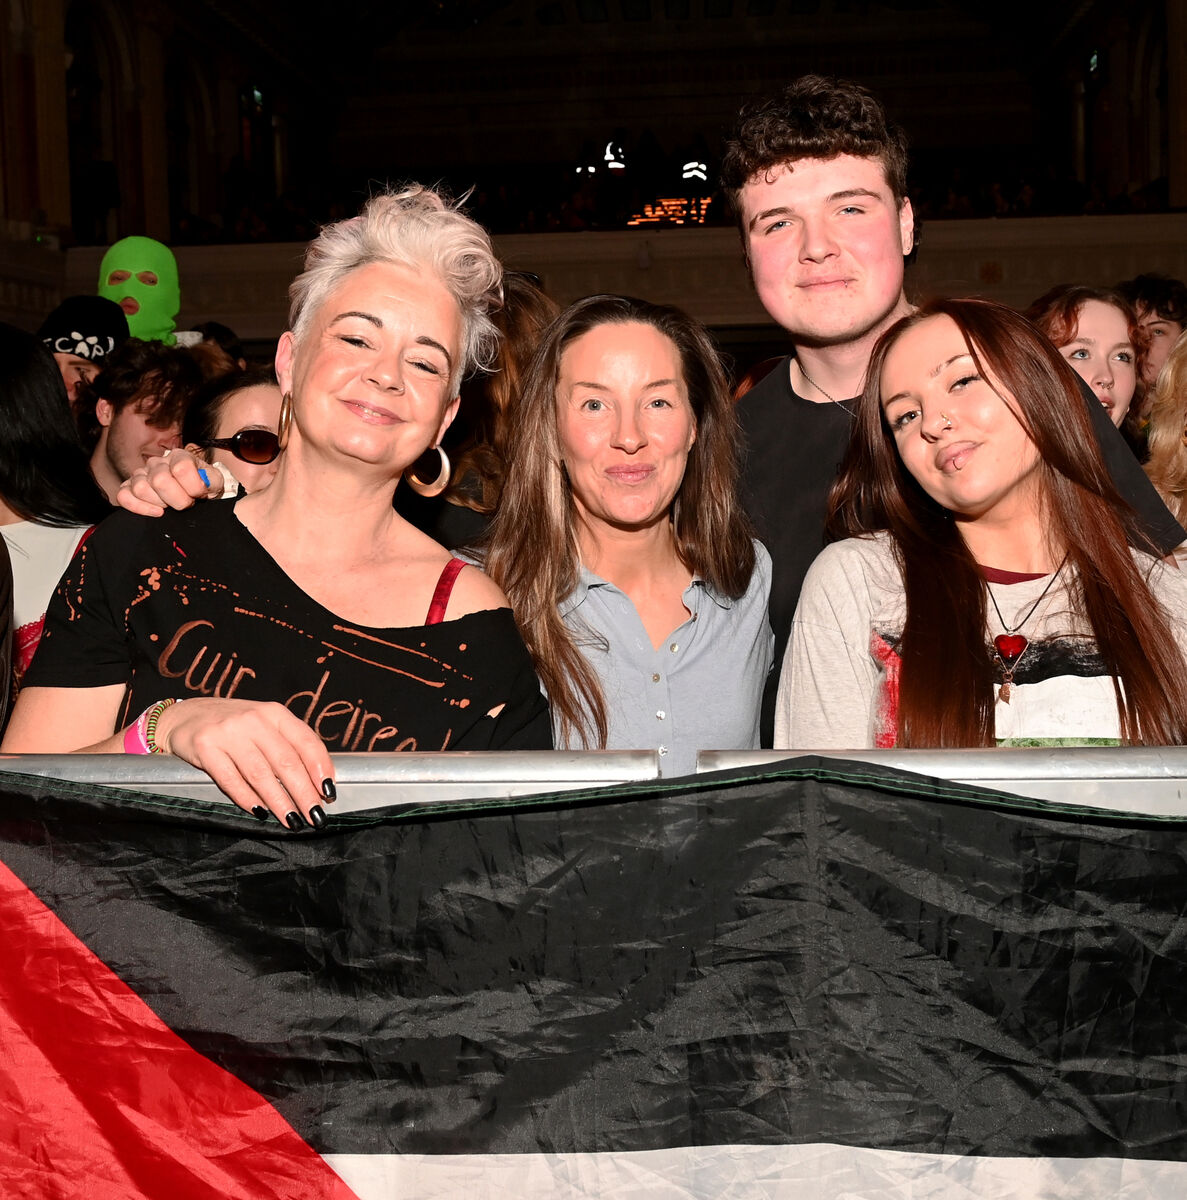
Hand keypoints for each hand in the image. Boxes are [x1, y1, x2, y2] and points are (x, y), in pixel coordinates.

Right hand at [117, 447, 218, 515]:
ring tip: (171, 505)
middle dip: (178, 499)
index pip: (181, 468)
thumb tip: (202, 484)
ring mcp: (141, 474)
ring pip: (141, 488)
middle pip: (160, 481)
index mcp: (179, 456)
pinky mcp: (129, 488)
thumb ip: (212, 480)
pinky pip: (123, 496)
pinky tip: (157, 512)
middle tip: (186, 503)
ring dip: (160, 503)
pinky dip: (138, 507)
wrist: (196, 493)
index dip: (193, 487)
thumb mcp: (215, 482)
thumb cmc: (203, 486)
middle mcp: (157, 462)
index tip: (200, 495)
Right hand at [154, 698, 335, 828]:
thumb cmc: (233, 726)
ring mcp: (228, 732)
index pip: (306, 741)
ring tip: (293, 821)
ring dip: (280, 802)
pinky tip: (260, 812)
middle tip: (315, 815)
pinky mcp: (205, 747)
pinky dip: (248, 799)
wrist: (184, 716)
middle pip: (286, 762)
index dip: (321, 768)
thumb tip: (316, 781)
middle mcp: (254, 719)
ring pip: (261, 774)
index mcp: (274, 713)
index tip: (329, 792)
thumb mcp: (263, 725)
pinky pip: (231, 780)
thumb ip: (287, 745)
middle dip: (304, 793)